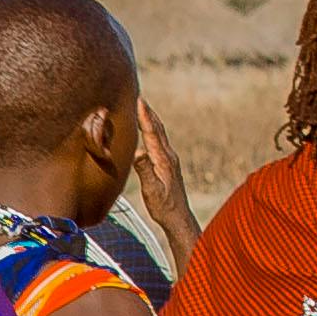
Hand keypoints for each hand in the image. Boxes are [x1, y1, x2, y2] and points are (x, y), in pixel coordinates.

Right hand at [123, 101, 198, 261]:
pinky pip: (160, 142)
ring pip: (160, 134)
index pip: (152, 133)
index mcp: (163, 160)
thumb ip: (145, 171)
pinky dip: (154, 132)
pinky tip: (150, 133)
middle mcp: (168, 156)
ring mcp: (170, 160)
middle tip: (140, 98)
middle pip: (158, 129)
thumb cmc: (163, 206)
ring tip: (144, 110)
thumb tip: (138, 153)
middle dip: (148, 113)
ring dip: (152, 120)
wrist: (178, 217)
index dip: (144, 116)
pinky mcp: (169, 165)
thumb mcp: (152, 191)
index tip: (139, 101)